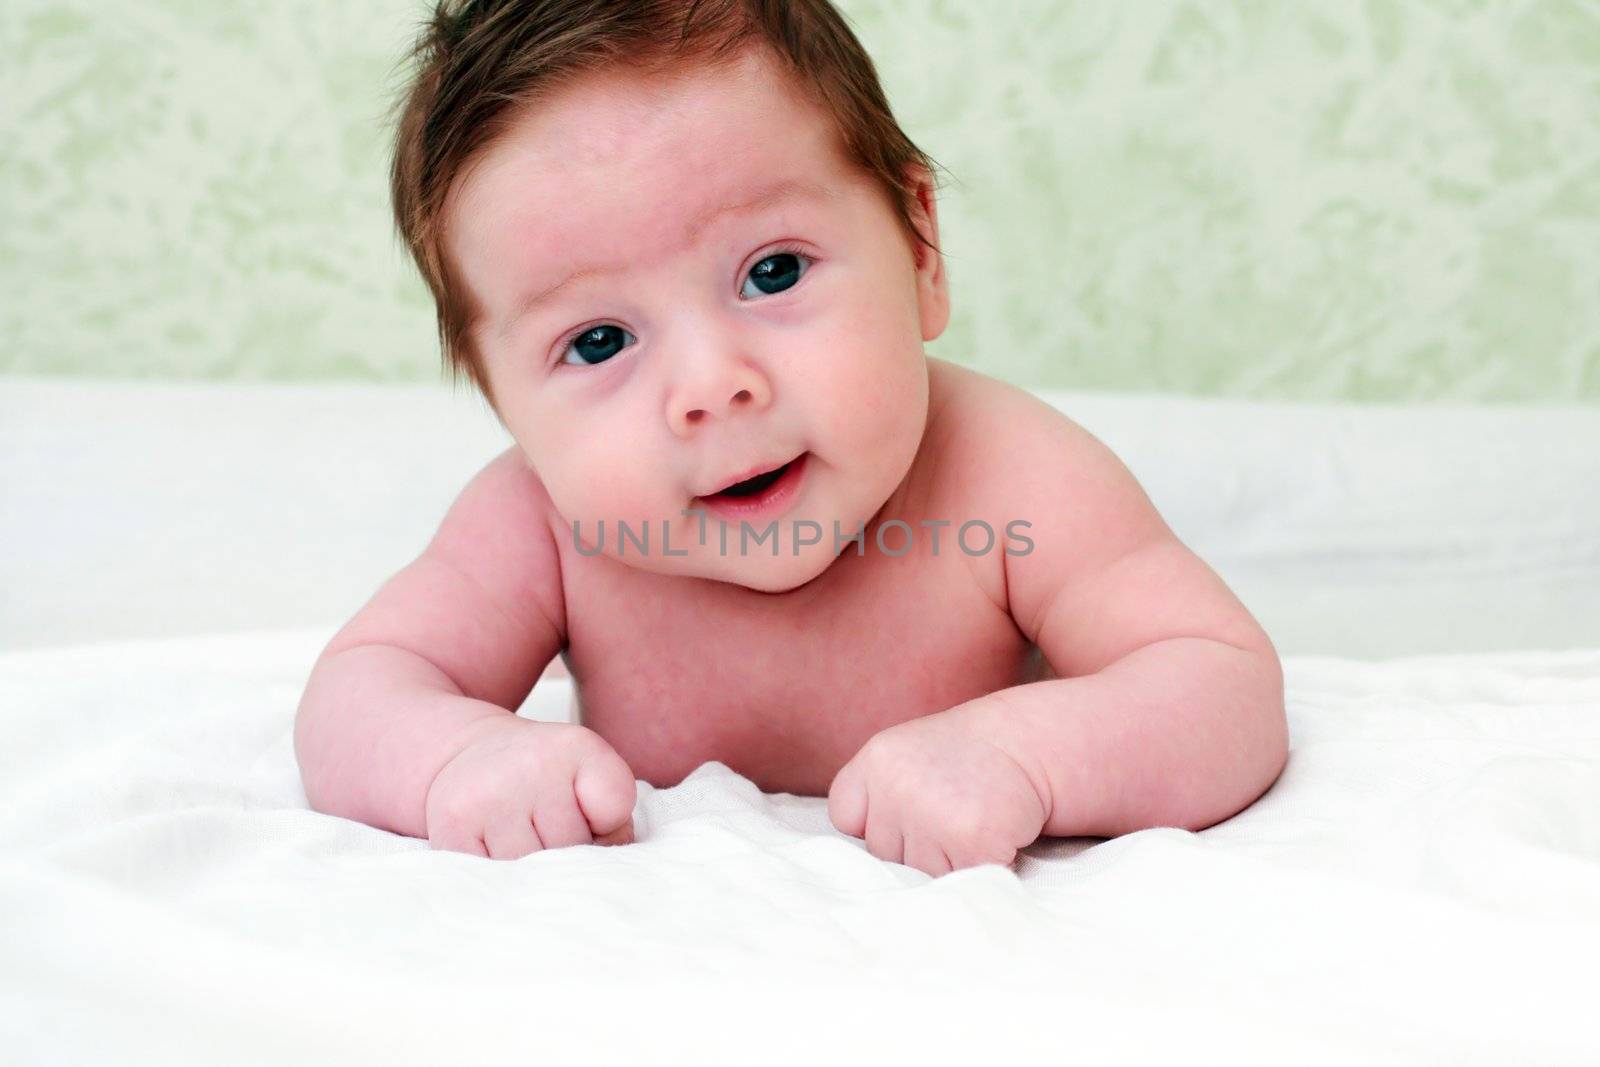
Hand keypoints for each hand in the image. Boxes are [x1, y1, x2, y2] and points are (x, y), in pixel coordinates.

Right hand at [425, 715, 636, 858]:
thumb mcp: (590, 771)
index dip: (606, 823)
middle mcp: (530, 765)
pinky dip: (501, 878)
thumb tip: (593, 873)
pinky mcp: (452, 830)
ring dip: (533, 868)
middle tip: (544, 823)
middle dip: (568, 850)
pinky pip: (496, 882)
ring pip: (535, 872)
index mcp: (574, 746)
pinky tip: (495, 848)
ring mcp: (488, 798)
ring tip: (520, 834)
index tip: (584, 808)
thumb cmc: (541, 774)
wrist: (469, 753)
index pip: (614, 809)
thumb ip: (614, 815)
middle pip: (574, 848)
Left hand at [827, 707, 1048, 876]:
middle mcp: (897, 784)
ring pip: (920, 874)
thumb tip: (865, 872)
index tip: (907, 809)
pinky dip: (976, 869)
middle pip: (884, 854)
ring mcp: (932, 813)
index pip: (846, 817)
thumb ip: (874, 797)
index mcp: (877, 759)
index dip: (876, 822)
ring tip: (969, 825)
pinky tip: (990, 838)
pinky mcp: (970, 840)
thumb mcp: (905, 757)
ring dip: (947, 862)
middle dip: (914, 846)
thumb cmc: (965, 760)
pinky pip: (958, 882)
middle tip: (950, 813)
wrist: (1028, 743)